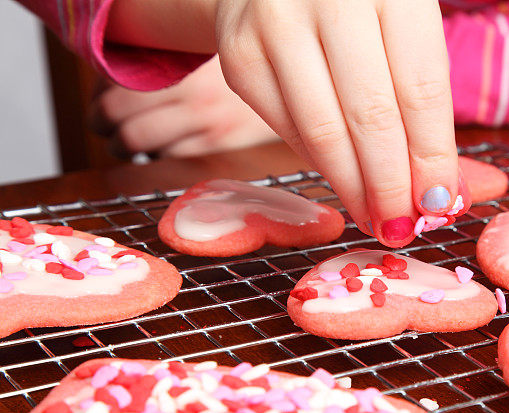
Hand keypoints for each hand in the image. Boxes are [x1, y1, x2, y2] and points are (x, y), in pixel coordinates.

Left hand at [89, 56, 280, 158]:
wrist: (301, 85)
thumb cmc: (249, 63)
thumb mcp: (203, 53)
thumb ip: (166, 61)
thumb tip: (116, 82)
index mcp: (180, 58)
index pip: (113, 79)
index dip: (98, 94)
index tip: (100, 99)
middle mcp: (188, 87)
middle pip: (115, 112)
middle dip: (101, 123)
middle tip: (104, 125)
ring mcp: (203, 117)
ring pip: (136, 139)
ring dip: (121, 144)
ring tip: (126, 142)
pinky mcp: (218, 141)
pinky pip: (168, 154)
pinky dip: (155, 153)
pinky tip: (161, 146)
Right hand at [214, 0, 464, 246]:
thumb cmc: (362, 10)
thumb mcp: (405, 30)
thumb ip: (424, 102)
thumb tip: (441, 194)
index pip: (420, 89)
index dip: (432, 156)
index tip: (439, 204)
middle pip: (370, 116)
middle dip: (390, 186)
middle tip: (402, 227)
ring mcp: (275, 23)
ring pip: (322, 132)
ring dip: (354, 189)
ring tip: (375, 219)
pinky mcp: (239, 56)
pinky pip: (288, 130)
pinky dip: (321, 165)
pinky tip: (343, 182)